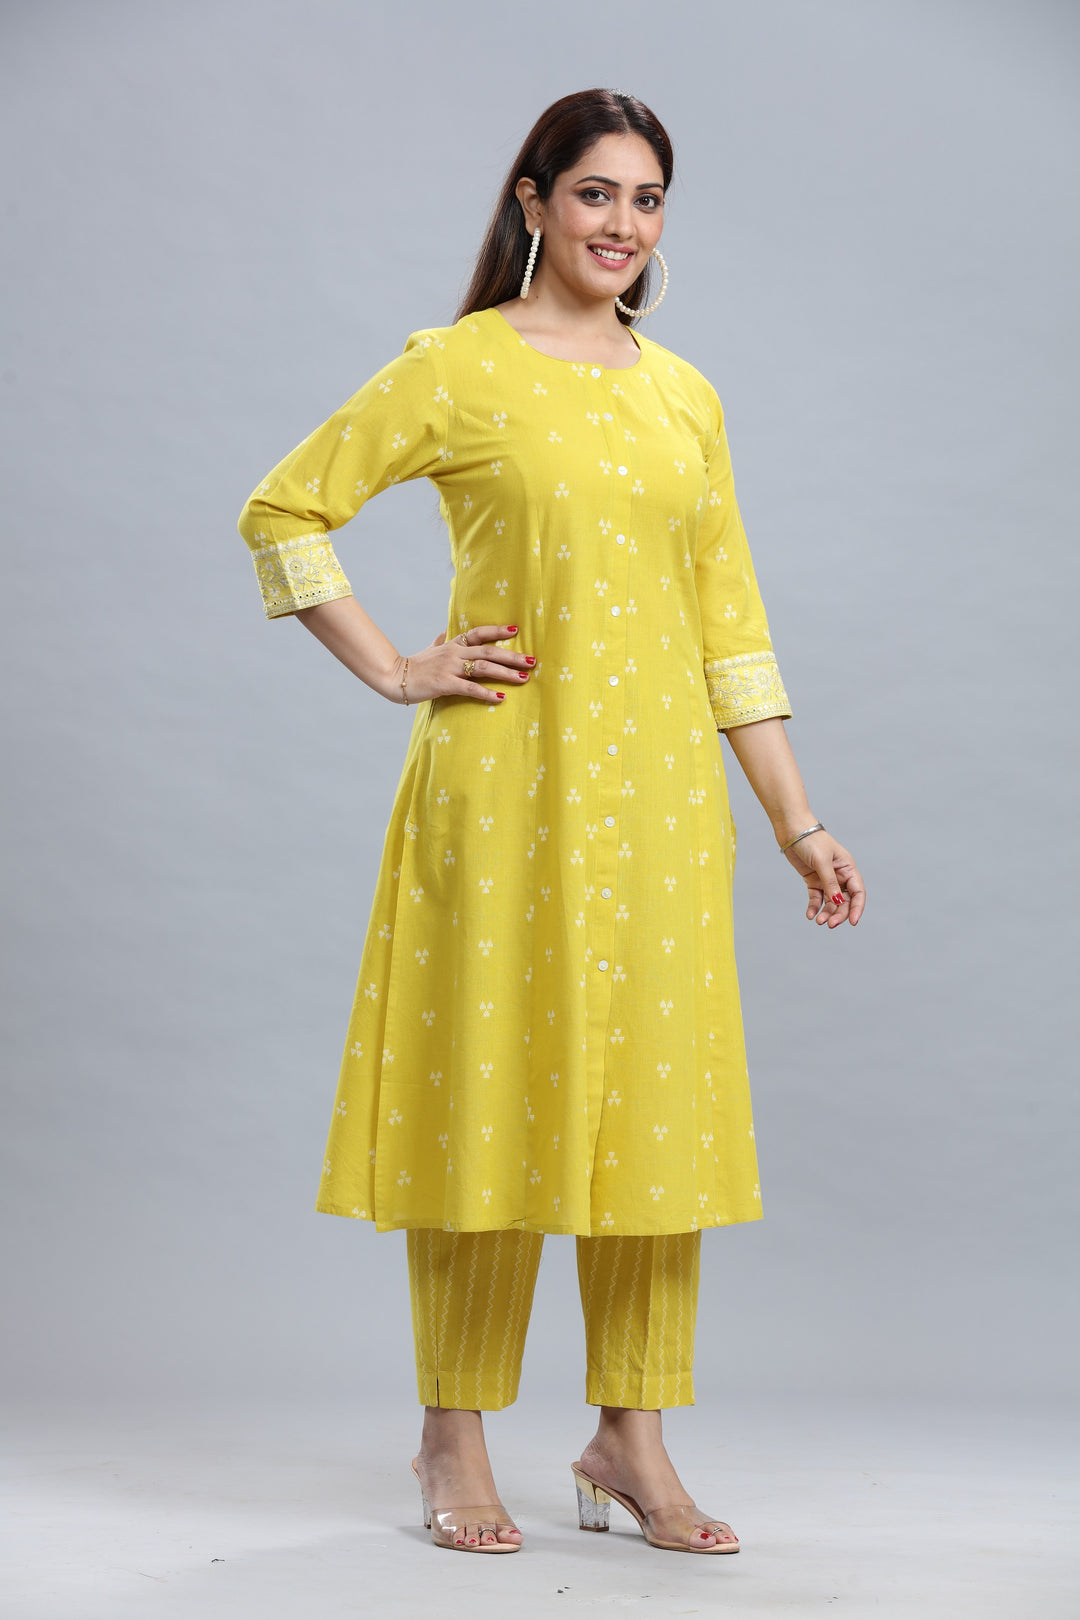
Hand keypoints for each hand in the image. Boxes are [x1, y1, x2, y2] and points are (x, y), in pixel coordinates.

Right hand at [390, 622, 533, 704]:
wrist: (394, 677)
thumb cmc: (415, 664)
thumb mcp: (431, 648)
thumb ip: (442, 640)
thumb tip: (448, 630)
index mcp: (453, 644)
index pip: (479, 633)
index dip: (497, 631)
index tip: (516, 631)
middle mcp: (454, 653)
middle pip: (489, 652)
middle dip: (512, 656)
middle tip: (532, 661)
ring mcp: (450, 668)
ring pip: (484, 668)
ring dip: (506, 673)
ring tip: (524, 678)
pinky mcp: (445, 684)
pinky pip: (470, 689)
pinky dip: (487, 693)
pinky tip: (501, 698)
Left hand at [780, 830, 865, 927]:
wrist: (792, 830)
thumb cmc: (811, 840)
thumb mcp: (822, 862)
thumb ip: (830, 883)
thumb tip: (838, 902)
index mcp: (848, 868)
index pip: (858, 892)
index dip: (857, 908)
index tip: (852, 922)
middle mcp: (839, 875)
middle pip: (844, 901)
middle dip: (839, 914)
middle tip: (829, 924)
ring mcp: (826, 879)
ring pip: (830, 902)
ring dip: (826, 912)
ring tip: (818, 921)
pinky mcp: (813, 880)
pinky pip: (816, 898)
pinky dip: (814, 907)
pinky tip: (810, 915)